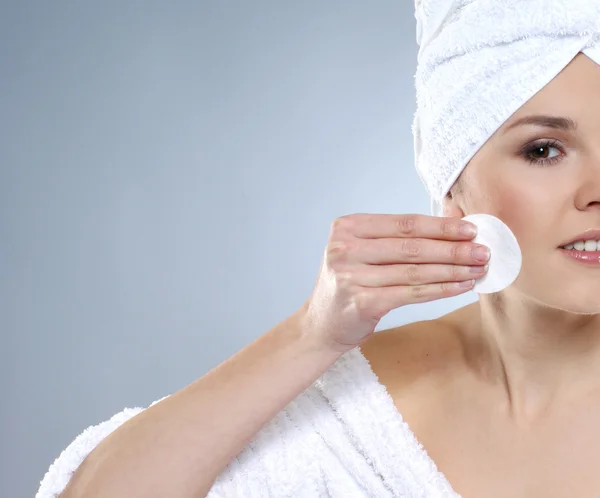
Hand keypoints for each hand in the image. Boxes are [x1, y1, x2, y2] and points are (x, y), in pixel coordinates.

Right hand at [300, 213, 489, 353]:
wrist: (321, 324)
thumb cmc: (350, 283)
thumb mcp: (363, 251)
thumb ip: (399, 236)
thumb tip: (453, 220)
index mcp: (347, 227)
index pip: (404, 223)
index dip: (440, 226)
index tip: (471, 229)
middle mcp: (345, 248)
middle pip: (411, 246)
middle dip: (452, 248)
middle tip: (483, 251)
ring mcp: (351, 276)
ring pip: (414, 271)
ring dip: (452, 270)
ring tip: (478, 269)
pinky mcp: (361, 302)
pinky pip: (410, 294)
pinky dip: (440, 290)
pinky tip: (461, 287)